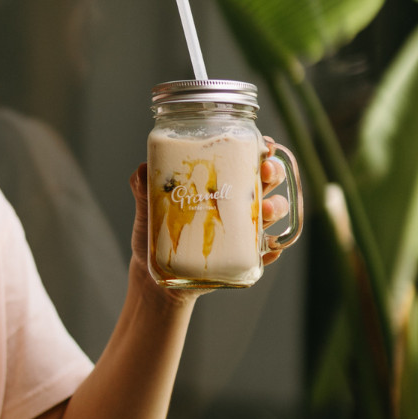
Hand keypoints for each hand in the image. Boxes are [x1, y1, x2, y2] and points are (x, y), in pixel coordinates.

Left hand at [128, 138, 296, 282]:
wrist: (154, 274)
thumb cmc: (155, 232)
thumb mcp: (147, 205)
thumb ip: (143, 186)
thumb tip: (143, 169)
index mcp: (218, 182)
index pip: (244, 159)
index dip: (261, 149)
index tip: (264, 144)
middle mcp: (235, 203)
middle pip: (266, 181)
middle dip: (273, 171)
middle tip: (266, 172)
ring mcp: (241, 232)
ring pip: (271, 213)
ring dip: (275, 208)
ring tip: (264, 210)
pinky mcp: (241, 260)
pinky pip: (265, 255)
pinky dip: (270, 252)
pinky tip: (268, 250)